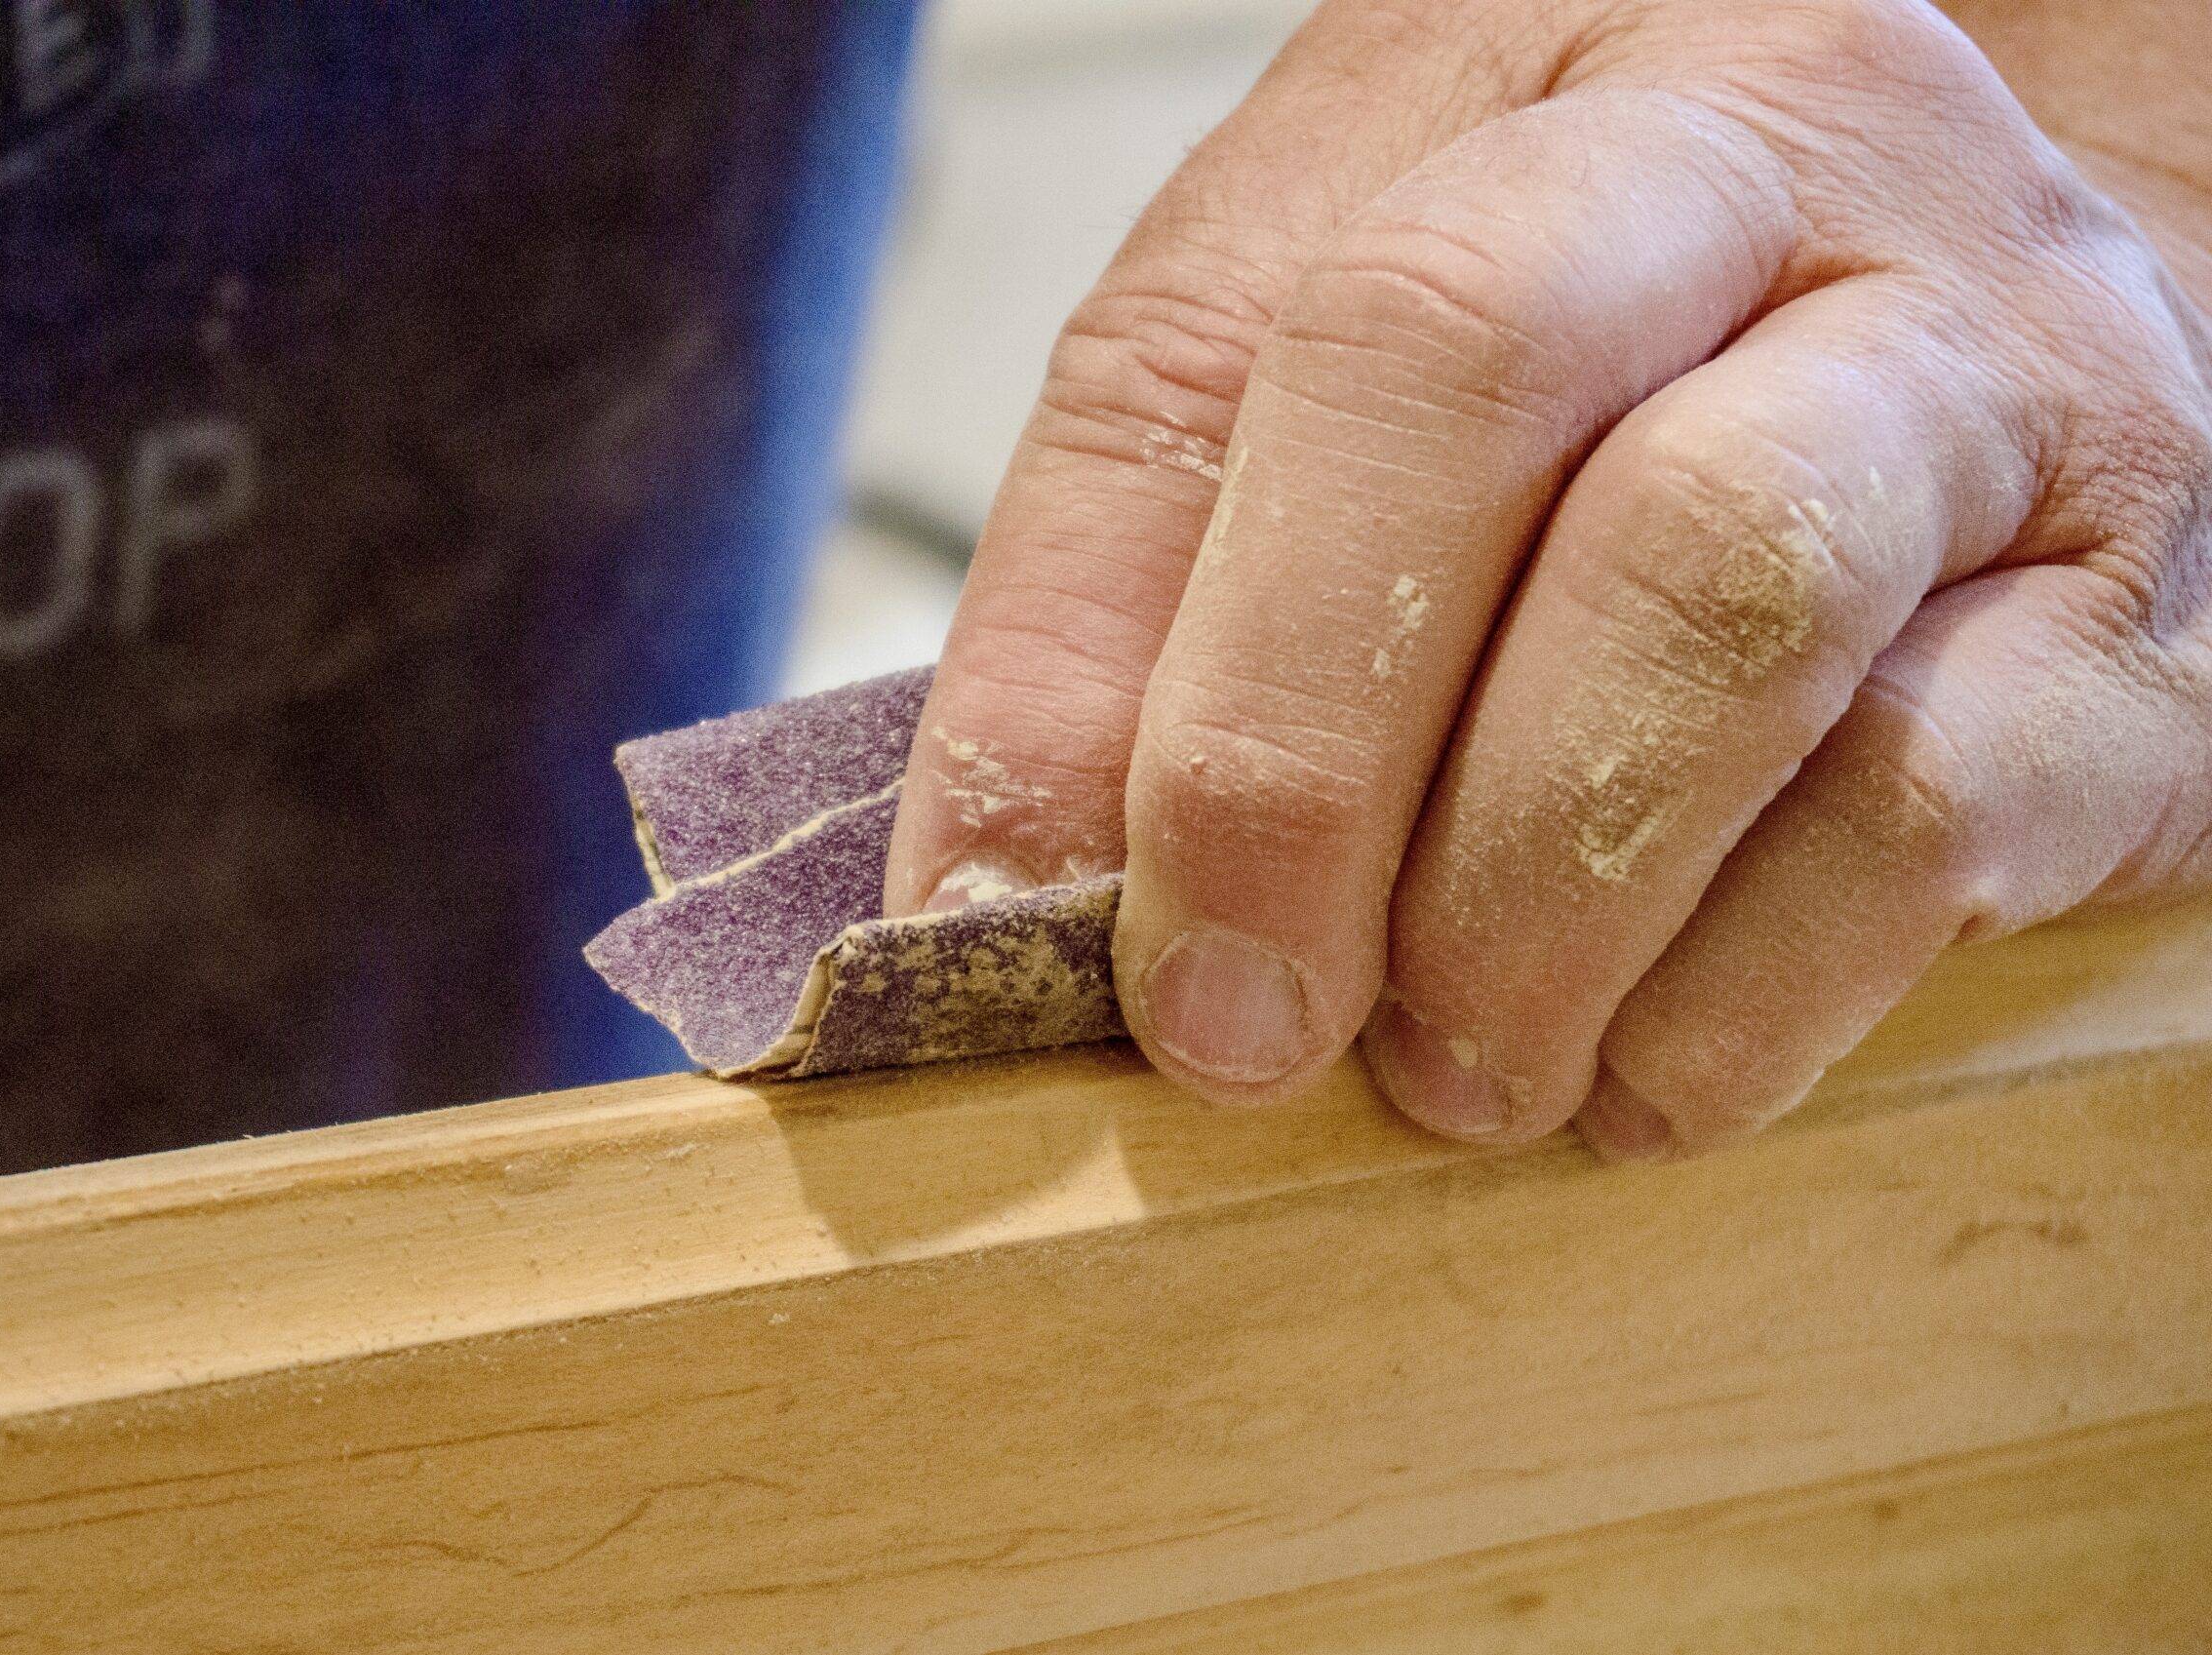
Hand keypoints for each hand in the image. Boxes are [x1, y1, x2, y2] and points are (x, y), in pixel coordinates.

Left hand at [881, 0, 2211, 1157]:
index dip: (1193, 670)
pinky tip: (1632, 1063)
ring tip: (1443, 1057)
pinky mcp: (2136, 652)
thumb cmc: (1601, 341)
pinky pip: (1926, 834)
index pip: (1374, 328)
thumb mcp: (1308, 348)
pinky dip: (1726, 1009)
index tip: (1043, 912)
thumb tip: (996, 883)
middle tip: (1238, 1021)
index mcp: (1578, 92)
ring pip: (1744, 637)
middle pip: (1554, 453)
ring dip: (1532, 923)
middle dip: (1329, 789)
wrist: (1967, 316)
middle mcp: (1834, 197)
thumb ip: (1130, 572)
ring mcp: (2019, 410)